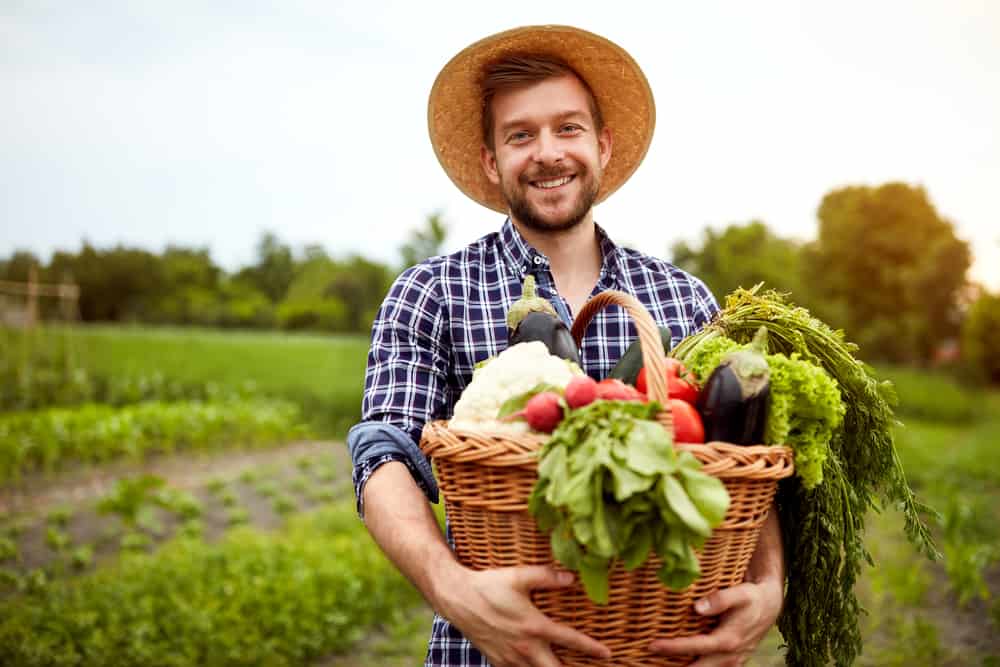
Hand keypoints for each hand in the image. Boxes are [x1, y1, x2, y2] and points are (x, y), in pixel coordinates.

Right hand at [436, 564, 611, 666]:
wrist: (457, 599)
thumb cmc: (489, 586)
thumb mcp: (518, 576)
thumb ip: (546, 576)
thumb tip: (571, 578)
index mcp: (534, 626)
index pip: (570, 640)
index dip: (591, 648)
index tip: (607, 654)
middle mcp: (525, 647)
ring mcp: (510, 658)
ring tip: (560, 665)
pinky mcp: (498, 662)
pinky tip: (534, 663)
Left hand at [647, 579, 782, 666]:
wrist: (769, 607)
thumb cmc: (752, 597)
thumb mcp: (741, 593)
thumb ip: (720, 599)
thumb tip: (697, 608)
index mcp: (728, 641)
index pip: (694, 647)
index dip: (672, 648)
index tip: (652, 645)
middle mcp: (728, 657)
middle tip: (648, 660)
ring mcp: (729, 662)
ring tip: (657, 663)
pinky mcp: (728, 662)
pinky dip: (691, 666)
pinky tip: (674, 662)